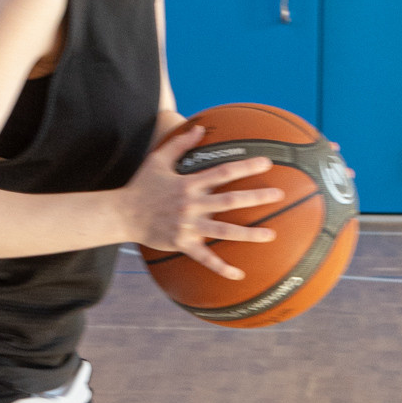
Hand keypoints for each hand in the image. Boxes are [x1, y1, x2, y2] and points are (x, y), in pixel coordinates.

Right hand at [123, 118, 281, 279]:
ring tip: (271, 234)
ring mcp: (188, 226)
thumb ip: (180, 144)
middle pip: (230, 200)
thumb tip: (199, 128)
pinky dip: (221, 268)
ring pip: (224, 230)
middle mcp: (192, 205)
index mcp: (189, 184)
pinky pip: (205, 258)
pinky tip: (239, 274)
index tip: (266, 163)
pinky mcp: (182, 243)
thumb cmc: (142, 186)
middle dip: (256, 197)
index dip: (245, 167)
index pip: (222, 172)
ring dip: (248, 234)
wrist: (122, 214)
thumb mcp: (158, 160)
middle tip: (278, 195)